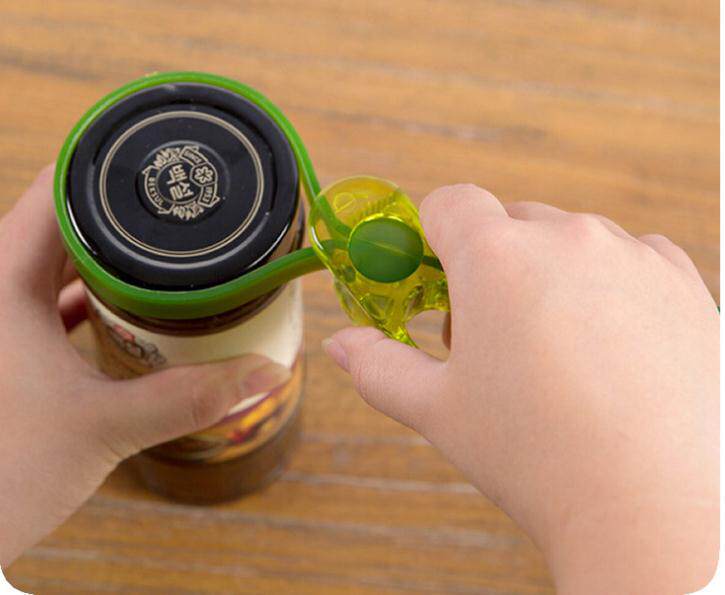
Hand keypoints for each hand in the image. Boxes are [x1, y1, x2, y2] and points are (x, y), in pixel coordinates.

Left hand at [0, 166, 290, 566]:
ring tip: (165, 255)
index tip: (158, 163)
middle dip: (122, 217)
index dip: (106, 167)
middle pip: (61, 223)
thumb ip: (191, 398)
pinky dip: (90, 297)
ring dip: (107, 259)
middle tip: (178, 211)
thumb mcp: (106, 426)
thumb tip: (265, 372)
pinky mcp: (7, 349)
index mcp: (1, 284)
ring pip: (56, 263)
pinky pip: (49, 300)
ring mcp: (0, 320)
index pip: (53, 192)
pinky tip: (129, 309)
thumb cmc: (3, 472)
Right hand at [323, 184, 717, 593]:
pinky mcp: (683, 281)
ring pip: (570, 243)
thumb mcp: (438, 411)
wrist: (657, 508)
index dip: (433, 237)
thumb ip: (378, 365)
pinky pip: (631, 260)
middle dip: (491, 268)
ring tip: (555, 352)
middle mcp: (566, 238)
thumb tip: (342, 343)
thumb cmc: (539, 457)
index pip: (450, 204)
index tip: (435, 278)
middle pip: (509, 225)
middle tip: (492, 337)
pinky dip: (611, 287)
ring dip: (551, 277)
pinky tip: (609, 348)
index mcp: (495, 257)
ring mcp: (631, 255)